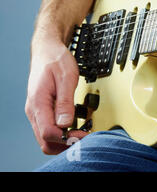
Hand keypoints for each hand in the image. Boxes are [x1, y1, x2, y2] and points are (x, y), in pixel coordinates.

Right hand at [25, 37, 87, 153]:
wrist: (47, 50)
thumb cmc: (56, 60)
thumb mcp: (67, 77)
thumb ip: (66, 101)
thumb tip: (65, 123)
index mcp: (38, 102)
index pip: (47, 132)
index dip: (66, 138)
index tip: (82, 135)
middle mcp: (34, 110)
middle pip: (44, 140)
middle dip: (64, 144)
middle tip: (84, 138)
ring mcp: (37, 111)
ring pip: (46, 137)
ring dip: (63, 141)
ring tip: (81, 135)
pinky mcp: (43, 110)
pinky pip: (49, 129)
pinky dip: (61, 133)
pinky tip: (74, 129)